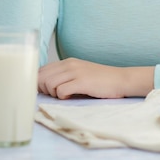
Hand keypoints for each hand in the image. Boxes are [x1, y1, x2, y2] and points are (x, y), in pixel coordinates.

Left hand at [37, 58, 154, 99]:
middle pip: (41, 76)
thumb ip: (64, 77)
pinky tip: (71, 97)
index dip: (39, 83)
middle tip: (55, 95)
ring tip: (64, 96)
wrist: (120, 80)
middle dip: (43, 90)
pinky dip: (62, 97)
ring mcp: (75, 72)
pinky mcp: (82, 81)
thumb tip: (44, 88)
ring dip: (53, 94)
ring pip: (48, 83)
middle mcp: (69, 64)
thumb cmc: (99, 81)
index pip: (40, 70)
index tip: (46, 92)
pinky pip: (60, 91)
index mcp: (67, 62)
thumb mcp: (79, 74)